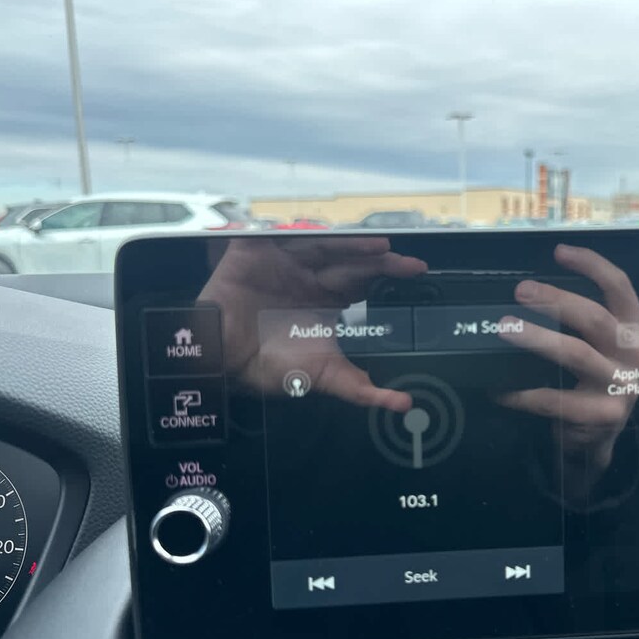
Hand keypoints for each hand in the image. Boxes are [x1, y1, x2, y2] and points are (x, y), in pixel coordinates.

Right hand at [198, 235, 426, 411]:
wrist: (221, 363)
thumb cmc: (268, 367)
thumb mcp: (323, 377)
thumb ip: (362, 390)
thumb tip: (404, 405)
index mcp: (328, 300)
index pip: (366, 281)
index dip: (389, 274)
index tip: (417, 271)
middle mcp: (310, 277)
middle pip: (352, 261)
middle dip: (380, 260)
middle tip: (408, 263)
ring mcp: (285, 261)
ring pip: (325, 246)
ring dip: (352, 246)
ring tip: (380, 248)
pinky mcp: (256, 250)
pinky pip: (283, 236)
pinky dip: (302, 234)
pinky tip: (322, 235)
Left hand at [496, 243, 638, 475]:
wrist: (599, 438)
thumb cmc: (592, 383)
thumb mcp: (601, 347)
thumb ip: (580, 322)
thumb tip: (529, 292)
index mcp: (637, 330)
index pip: (620, 287)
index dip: (591, 265)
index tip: (559, 251)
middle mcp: (637, 355)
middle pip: (595, 318)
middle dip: (555, 300)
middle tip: (520, 291)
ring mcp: (622, 387)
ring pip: (576, 354)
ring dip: (538, 338)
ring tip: (505, 329)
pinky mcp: (603, 416)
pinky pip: (555, 399)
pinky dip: (523, 393)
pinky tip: (500, 389)